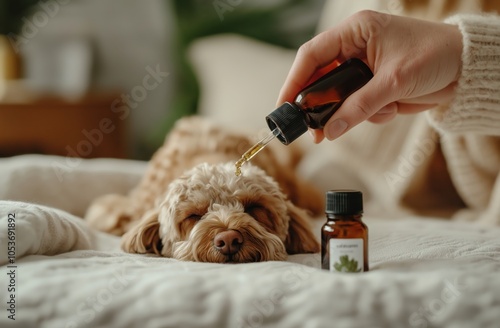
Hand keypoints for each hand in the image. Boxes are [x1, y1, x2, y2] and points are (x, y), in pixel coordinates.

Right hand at [276, 10, 462, 142]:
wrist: (466, 70)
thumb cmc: (435, 56)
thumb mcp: (393, 81)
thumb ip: (359, 106)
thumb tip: (330, 130)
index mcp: (355, 31)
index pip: (312, 55)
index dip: (294, 81)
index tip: (284, 107)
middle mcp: (354, 48)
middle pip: (321, 80)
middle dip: (320, 106)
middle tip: (315, 130)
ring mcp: (363, 69)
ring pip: (339, 99)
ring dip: (352, 112)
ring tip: (380, 111)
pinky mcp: (373, 87)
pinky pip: (357, 107)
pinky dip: (371, 114)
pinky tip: (392, 107)